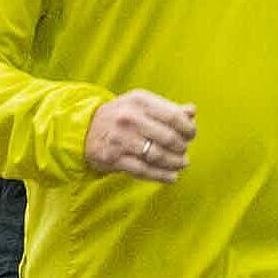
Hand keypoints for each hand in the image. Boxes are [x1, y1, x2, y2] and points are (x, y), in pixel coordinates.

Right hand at [82, 90, 196, 183]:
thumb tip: (192, 111)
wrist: (85, 129)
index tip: (191, 134)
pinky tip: (172, 177)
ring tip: (181, 163)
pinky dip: (162, 176)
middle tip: (184, 151)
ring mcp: (121, 139)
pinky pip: (144, 170)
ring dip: (175, 163)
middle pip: (168, 138)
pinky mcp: (114, 158)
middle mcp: (129, 118)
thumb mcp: (141, 105)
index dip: (187, 128)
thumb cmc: (121, 116)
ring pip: (158, 155)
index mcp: (139, 101)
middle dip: (182, 147)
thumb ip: (167, 108)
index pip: (173, 115)